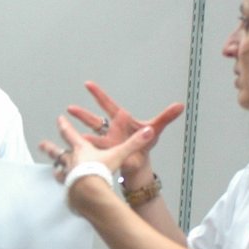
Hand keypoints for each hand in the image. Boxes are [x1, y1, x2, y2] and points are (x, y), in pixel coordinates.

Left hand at [38, 113, 154, 184]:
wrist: (88, 192)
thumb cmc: (99, 171)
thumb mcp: (119, 154)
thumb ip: (134, 143)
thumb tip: (150, 131)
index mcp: (81, 149)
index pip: (70, 134)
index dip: (65, 125)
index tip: (60, 119)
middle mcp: (71, 160)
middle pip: (57, 152)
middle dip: (49, 147)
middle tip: (41, 144)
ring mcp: (67, 175)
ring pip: (58, 168)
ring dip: (56, 166)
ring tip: (53, 168)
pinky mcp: (67, 189)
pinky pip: (63, 185)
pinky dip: (63, 184)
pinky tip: (64, 187)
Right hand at [64, 80, 184, 178]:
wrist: (140, 164)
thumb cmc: (145, 145)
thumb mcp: (155, 129)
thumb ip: (166, 117)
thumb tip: (180, 105)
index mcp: (120, 120)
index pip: (108, 104)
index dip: (98, 94)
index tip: (88, 84)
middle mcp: (110, 130)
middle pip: (94, 120)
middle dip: (82, 114)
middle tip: (71, 109)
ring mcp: (105, 142)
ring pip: (90, 136)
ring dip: (79, 134)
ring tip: (67, 130)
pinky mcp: (104, 154)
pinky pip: (93, 152)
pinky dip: (85, 152)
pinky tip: (76, 151)